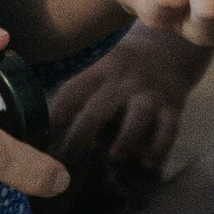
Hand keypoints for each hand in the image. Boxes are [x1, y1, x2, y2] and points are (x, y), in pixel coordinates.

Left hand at [46, 15, 210, 175]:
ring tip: (114, 158)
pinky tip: (149, 164)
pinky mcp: (174, 105)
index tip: (39, 144)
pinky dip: (160, 146)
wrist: (170, 47)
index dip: (54, 119)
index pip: (71, 94)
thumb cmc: (123, 69)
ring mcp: (150, 92)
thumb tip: (45, 131)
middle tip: (66, 166)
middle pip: (99, 108)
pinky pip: (169, 128)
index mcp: (99, 70)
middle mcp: (124, 80)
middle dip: (80, 137)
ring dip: (126, 137)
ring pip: (139, 114)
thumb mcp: (99, 69)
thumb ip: (78, 95)